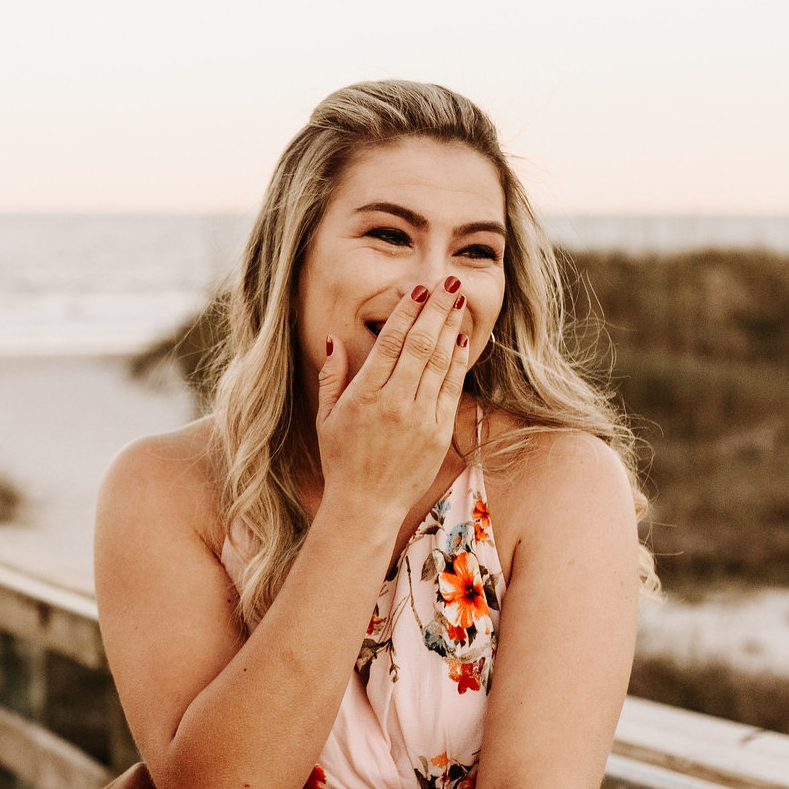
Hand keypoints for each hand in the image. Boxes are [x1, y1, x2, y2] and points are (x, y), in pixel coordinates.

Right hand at [314, 279, 474, 521]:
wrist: (366, 505)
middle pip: (420, 345)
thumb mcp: (326, 418)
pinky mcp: (438, 432)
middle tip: (447, 283)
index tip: (417, 290)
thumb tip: (335, 339)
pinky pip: (451, 388)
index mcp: (364, 396)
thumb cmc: (341, 460)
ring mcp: (420, 418)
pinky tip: (462, 338)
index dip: (406, 313)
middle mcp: (394, 403)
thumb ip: (332, 377)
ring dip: (450, 328)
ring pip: (439, 362)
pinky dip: (457, 361)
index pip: (389, 343)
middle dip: (435, 310)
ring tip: (458, 301)